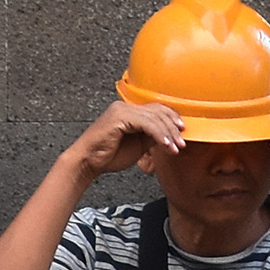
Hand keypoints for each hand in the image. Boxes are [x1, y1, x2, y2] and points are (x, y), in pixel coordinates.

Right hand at [68, 98, 190, 182]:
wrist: (87, 162)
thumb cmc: (107, 156)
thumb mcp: (138, 145)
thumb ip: (151, 137)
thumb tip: (168, 135)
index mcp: (128, 111)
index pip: (156, 109)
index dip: (171, 118)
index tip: (182, 131)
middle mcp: (125, 107)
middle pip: (158, 111)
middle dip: (173, 128)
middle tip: (181, 143)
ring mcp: (121, 110)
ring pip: (154, 117)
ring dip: (168, 134)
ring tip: (175, 148)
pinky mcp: (119, 117)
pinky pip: (146, 124)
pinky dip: (158, 135)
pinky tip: (165, 145)